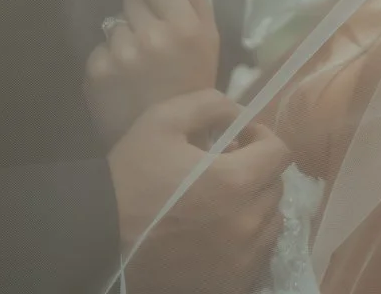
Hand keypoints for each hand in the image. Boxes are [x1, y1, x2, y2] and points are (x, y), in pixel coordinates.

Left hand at [86, 0, 220, 142]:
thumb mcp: (210, 39)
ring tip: (139, 63)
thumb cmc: (193, 84)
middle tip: (154, 41)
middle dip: (141, 12)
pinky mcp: (97, 71)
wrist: (170, 141)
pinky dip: (109, 59)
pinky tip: (123, 79)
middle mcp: (153, 36)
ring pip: (114, 21)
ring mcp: (122, 54)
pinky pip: (99, 46)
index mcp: (186, 26)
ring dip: (124, 36)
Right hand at [108, 89, 289, 293]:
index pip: (280, 152)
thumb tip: (240, 113)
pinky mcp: (232, 284)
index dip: (261, 137)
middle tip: (222, 167)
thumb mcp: (162, 121)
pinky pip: (257, 255)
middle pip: (275, 187)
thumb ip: (210, 105)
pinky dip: (245, 239)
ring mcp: (242, 259)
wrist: (100, 238)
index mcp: (235, 181)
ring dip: (253, 205)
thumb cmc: (131, 178)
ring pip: (270, 222)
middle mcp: (248, 223)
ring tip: (218, 201)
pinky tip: (214, 231)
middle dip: (255, 170)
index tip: (239, 139)